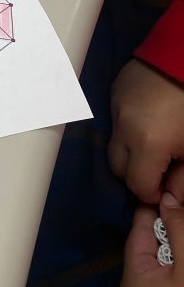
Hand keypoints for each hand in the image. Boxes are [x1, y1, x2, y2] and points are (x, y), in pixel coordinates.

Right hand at [109, 59, 183, 202]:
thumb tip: (171, 196)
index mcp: (147, 144)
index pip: (137, 185)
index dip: (153, 194)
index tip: (167, 187)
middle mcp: (123, 126)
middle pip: (117, 167)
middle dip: (136, 174)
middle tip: (160, 168)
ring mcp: (116, 105)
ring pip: (114, 142)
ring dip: (131, 149)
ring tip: (156, 142)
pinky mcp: (116, 90)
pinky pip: (116, 118)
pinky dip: (129, 126)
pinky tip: (150, 118)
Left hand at [121, 194, 183, 286]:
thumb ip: (179, 230)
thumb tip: (169, 199)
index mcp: (135, 276)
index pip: (140, 226)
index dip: (157, 206)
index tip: (170, 188)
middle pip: (156, 241)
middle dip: (173, 225)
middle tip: (181, 203)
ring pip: (170, 258)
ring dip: (181, 242)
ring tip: (182, 216)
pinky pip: (177, 274)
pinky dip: (183, 262)